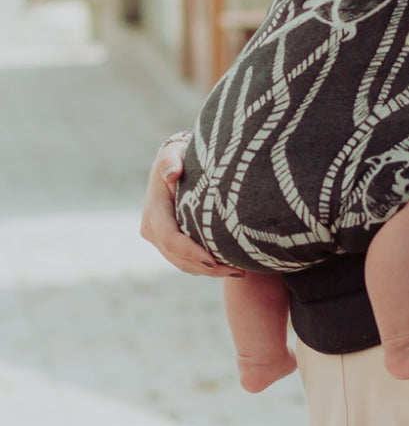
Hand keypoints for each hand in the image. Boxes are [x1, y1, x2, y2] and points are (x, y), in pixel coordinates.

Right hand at [139, 136, 243, 277]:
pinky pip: (187, 262)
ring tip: (240, 271)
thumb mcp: (174, 153)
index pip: (171, 239)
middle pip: (178, 258)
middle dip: (207, 268)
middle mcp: (152, 230)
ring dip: (210, 272)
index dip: (191, 253)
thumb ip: (171, 160)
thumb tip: (172, 173)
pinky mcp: (171, 244)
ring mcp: (160, 239)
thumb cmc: (179, 157)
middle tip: (239, 271)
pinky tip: (231, 265)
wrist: (175, 165)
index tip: (214, 261)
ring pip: (183, 265)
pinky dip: (207, 267)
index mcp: (153, 211)